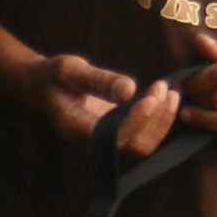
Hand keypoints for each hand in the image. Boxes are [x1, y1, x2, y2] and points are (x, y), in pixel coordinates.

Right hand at [29, 53, 181, 159]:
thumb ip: (98, 80)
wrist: (45, 88)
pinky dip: (159, 121)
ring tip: (171, 92)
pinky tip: (168, 98)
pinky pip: (143, 139)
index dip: (137, 120)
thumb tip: (129, 89)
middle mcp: (92, 145)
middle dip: (154, 120)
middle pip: (133, 147)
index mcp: (76, 129)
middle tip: (164, 89)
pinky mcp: (116, 139)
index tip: (152, 96)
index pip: (114, 136)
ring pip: (143, 146)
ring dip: (162, 121)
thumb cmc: (55, 77)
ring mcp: (105, 145)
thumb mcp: (70, 70)